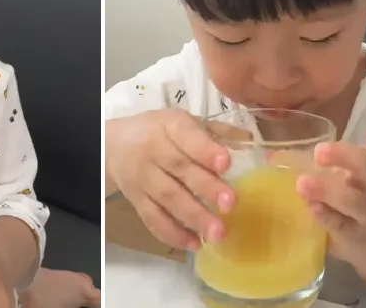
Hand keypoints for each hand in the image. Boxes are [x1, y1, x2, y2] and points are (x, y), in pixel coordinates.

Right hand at [105, 110, 233, 250]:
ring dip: (194, 217)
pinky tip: (194, 244)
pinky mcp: (137, 200)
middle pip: (180, 170)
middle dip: (207, 188)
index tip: (226, 164)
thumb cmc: (159, 132)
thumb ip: (216, 131)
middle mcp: (153, 150)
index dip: (206, 151)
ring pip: (168, 198)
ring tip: (218, 232)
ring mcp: (143, 177)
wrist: (115, 146)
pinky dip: (173, 234)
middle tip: (231, 204)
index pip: (187, 137)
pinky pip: (153, 219)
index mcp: (170, 126)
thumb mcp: (183, 122)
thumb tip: (251, 140)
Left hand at [296, 126, 365, 262]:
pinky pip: (341, 225)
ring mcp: (364, 214)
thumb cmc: (346, 204)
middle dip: (344, 156)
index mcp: (365, 169)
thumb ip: (308, 166)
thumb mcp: (334, 181)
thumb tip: (271, 155)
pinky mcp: (352, 235)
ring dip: (329, 190)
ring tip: (303, 183)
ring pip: (354, 200)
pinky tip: (312, 209)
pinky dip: (326, 216)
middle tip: (319, 152)